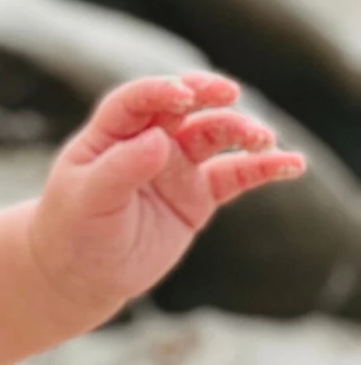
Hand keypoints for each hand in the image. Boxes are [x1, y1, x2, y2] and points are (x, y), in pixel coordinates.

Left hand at [28, 72, 305, 316]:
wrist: (81, 273)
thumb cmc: (73, 229)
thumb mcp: (88, 199)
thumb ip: (121, 168)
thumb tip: (159, 140)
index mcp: (111, 133)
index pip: (137, 100)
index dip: (160, 91)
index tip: (183, 95)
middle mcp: (147, 141)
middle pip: (184, 109)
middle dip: (207, 97)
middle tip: (231, 95)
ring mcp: (176, 166)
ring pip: (214, 137)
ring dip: (240, 131)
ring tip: (263, 139)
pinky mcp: (198, 196)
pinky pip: (235, 176)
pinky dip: (263, 169)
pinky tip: (290, 164)